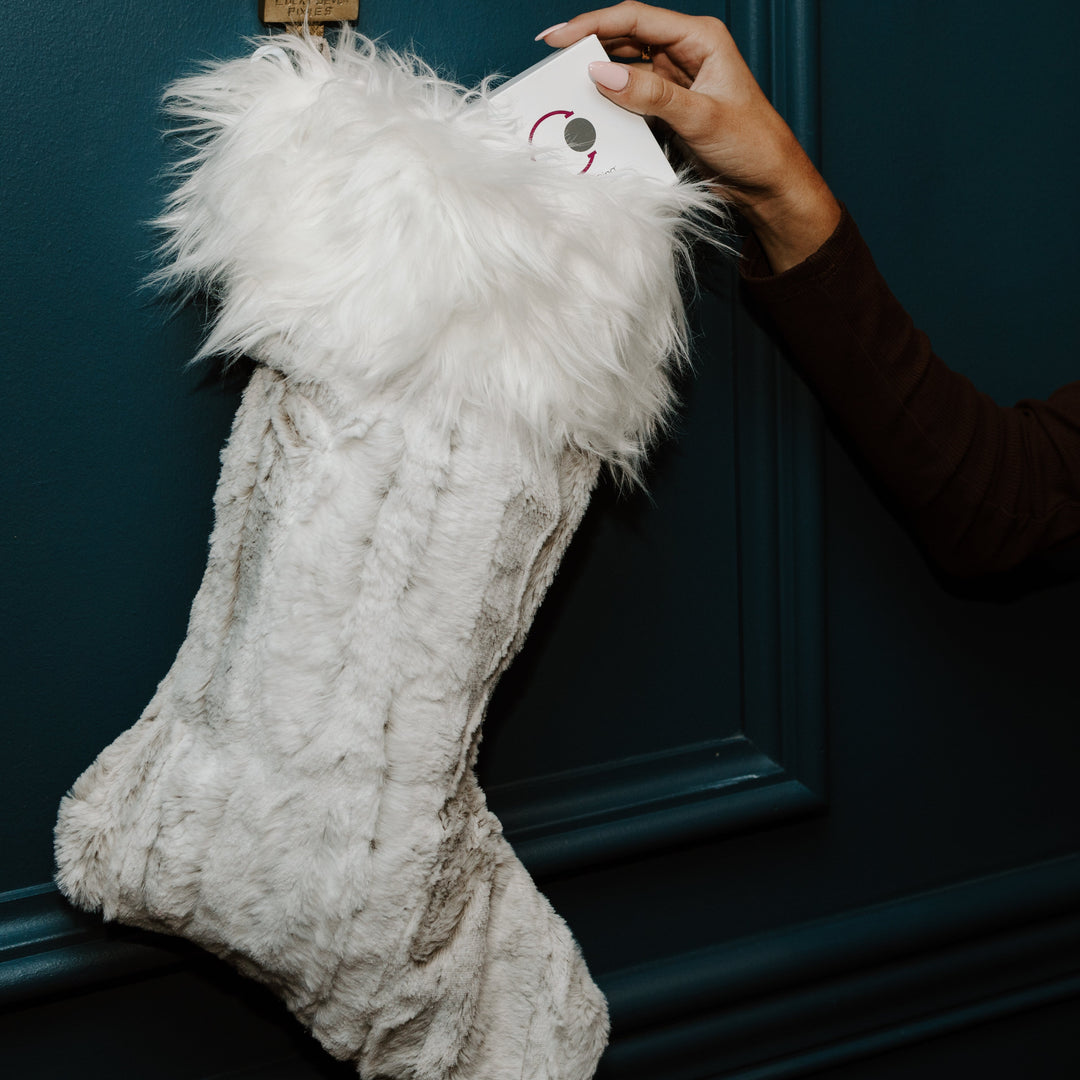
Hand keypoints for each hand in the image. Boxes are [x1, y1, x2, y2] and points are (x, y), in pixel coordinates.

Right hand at [539, 2, 840, 271]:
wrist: (768, 185)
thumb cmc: (753, 145)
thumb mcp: (700, 117)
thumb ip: (651, 96)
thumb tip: (602, 73)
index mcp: (700, 39)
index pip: (636, 19)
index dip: (593, 24)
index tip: (559, 38)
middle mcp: (685, 54)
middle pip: (625, 39)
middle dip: (589, 48)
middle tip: (552, 62)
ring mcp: (674, 82)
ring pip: (624, 69)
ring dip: (598, 78)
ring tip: (566, 87)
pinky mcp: (667, 109)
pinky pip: (630, 99)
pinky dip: (610, 105)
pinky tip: (593, 112)